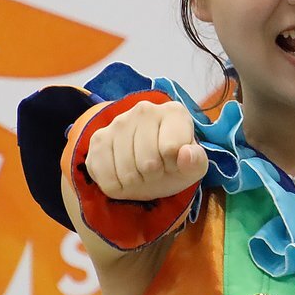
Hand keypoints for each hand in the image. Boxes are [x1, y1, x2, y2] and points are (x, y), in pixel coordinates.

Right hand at [85, 99, 208, 201]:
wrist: (147, 165)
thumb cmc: (173, 164)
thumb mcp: (192, 167)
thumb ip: (196, 162)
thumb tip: (186, 154)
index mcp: (174, 112)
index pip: (172, 150)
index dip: (173, 165)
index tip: (173, 161)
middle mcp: (144, 110)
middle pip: (148, 162)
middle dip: (153, 176)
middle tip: (155, 170)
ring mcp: (118, 122)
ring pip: (126, 171)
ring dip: (134, 182)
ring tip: (140, 172)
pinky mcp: (98, 138)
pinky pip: (105, 176)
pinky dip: (115, 185)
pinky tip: (122, 173)